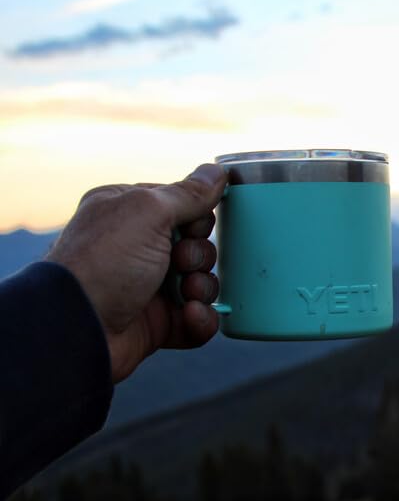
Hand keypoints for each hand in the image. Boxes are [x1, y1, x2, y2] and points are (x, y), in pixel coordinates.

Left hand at [46, 164, 226, 382]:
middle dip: (198, 255)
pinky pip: (198, 318)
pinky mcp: (159, 323)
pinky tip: (189, 315)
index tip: (189, 227)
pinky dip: (201, 319)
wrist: (78, 328)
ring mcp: (150, 287)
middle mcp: (139, 248)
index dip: (197, 218)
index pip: (184, 206)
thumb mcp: (147, 213)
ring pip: (202, 281)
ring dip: (202, 287)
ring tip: (185, 294)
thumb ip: (187, 193)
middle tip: (179, 262)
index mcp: (130, 214)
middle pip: (198, 244)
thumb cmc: (104, 262)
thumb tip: (217, 172)